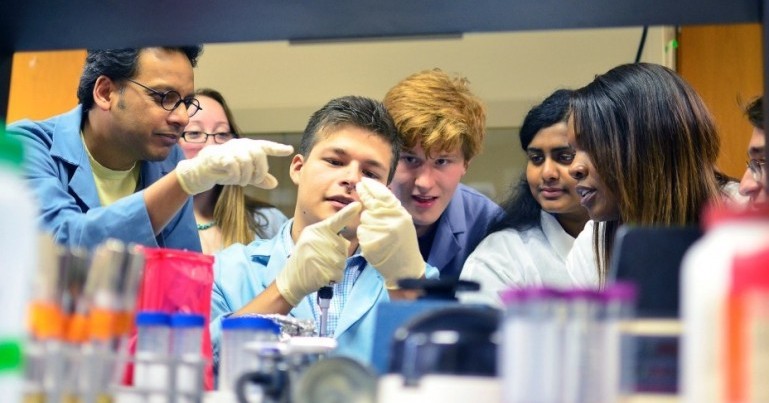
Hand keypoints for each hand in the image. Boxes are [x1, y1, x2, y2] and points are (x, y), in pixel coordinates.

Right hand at [175, 138, 293, 194]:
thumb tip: (275, 184)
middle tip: (255, 181)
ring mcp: (228, 149)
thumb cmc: (223, 171)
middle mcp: (239, 145)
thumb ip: (258, 179)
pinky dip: (235, 176)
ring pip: (246, 161)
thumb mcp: (243, 176)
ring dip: (246, 176)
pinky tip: (232, 179)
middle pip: (258, 154)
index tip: (290, 150)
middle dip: (260, 170)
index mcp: (247, 148)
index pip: (265, 146)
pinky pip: (232, 165)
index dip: (277, 148)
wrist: (199, 172)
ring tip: (240, 182)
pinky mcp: (217, 156)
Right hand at [275, 202, 361, 305]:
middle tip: (321, 259)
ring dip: (335, 267)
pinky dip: (334, 278)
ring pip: (342, 260)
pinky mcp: (324, 271)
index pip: (335, 220)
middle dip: (338, 254)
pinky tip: (322, 276)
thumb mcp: (310, 241)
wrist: (290, 279)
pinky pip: (339, 273)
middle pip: (344, 246)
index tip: (358, 205)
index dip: (348, 213)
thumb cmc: (303, 258)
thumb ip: (327, 237)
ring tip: (320, 267)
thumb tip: (346, 242)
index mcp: (315, 230)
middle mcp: (318, 240)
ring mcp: (321, 256)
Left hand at [356, 177, 424, 288]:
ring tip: (379, 234)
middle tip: (358, 187)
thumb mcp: (403, 222)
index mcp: (401, 214)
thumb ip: (391, 209)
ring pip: (364, 218)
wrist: (406, 269)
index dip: (372, 186)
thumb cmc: (404, 245)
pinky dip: (364, 236)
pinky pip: (361, 232)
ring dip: (367, 223)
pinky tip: (374, 242)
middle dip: (366, 200)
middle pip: (371, 206)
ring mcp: (382, 232)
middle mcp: (393, 221)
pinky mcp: (372, 243)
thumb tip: (375, 193)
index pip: (384, 195)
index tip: (363, 181)